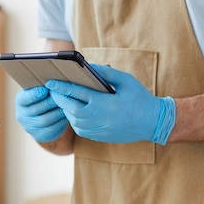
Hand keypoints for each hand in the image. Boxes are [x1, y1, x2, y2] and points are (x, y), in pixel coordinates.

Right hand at [14, 86, 67, 141]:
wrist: (42, 115)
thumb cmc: (43, 97)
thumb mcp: (38, 89)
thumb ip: (43, 86)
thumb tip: (53, 80)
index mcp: (20, 101)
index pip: (24, 99)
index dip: (34, 95)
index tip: (45, 90)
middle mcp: (21, 115)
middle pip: (36, 110)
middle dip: (50, 102)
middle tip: (62, 96)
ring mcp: (29, 127)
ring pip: (45, 120)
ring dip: (57, 112)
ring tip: (67, 105)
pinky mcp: (40, 136)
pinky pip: (51, 129)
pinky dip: (60, 121)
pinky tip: (67, 115)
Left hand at [45, 64, 175, 144]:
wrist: (153, 122)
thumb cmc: (141, 98)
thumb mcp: (126, 80)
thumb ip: (105, 72)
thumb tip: (87, 65)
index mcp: (105, 103)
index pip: (77, 94)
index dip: (61, 87)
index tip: (50, 82)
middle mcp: (100, 118)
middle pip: (71, 109)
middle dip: (59, 99)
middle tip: (52, 90)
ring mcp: (100, 130)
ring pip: (74, 121)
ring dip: (66, 110)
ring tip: (61, 99)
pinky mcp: (100, 137)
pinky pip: (81, 130)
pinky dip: (74, 121)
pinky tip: (73, 112)